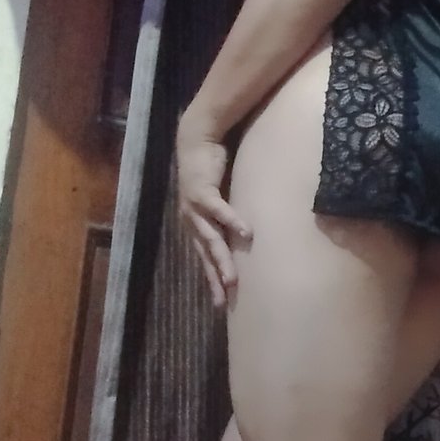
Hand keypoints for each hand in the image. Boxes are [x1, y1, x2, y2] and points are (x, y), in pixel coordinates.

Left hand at [175, 115, 250, 308]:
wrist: (197, 139)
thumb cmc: (211, 169)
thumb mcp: (220, 197)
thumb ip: (228, 215)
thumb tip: (248, 232)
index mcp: (195, 224)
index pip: (204, 257)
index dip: (211, 279)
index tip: (221, 301)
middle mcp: (191, 220)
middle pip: (205, 254)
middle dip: (215, 278)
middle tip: (225, 299)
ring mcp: (194, 207)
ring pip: (210, 238)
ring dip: (221, 259)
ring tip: (233, 278)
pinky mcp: (202, 191)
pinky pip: (219, 210)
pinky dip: (232, 221)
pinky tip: (246, 233)